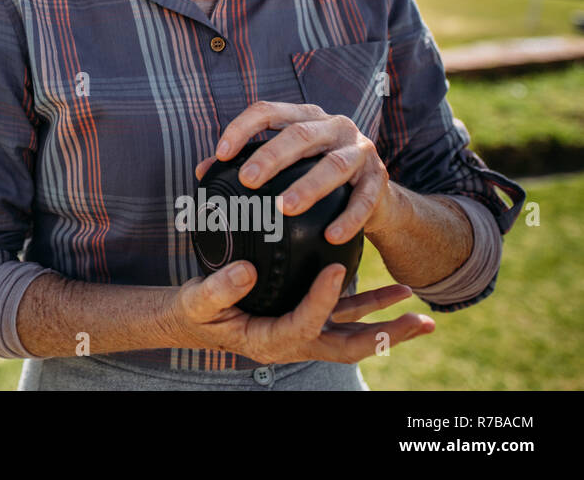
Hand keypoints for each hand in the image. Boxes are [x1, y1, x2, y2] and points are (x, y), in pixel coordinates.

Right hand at [171, 260, 433, 364]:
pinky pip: (344, 315)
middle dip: (386, 335)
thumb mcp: (199, 301)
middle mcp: (295, 343)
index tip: (336, 267)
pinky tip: (392, 291)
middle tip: (419, 320)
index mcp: (271, 341)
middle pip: (349, 346)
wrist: (195, 321)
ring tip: (417, 305)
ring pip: (353, 332)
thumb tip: (247, 270)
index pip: (306, 324)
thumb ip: (219, 289)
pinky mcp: (306, 317)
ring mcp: (305, 331)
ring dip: (387, 322)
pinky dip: (370, 306)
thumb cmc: (197, 312)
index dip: (323, 299)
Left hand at [196, 101, 396, 243]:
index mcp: (305, 117)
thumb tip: (202, 172)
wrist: (374, 196)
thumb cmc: (315, 174)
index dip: (243, 128)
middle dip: (272, 156)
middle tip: (248, 179)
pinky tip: (330, 235)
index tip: (221, 153)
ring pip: (333, 165)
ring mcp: (360, 151)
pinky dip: (349, 218)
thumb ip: (248, 162)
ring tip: (285, 208)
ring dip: (308, 186)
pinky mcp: (379, 180)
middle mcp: (334, 126)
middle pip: (300, 134)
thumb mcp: (286, 163)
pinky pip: (364, 199)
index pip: (269, 111)